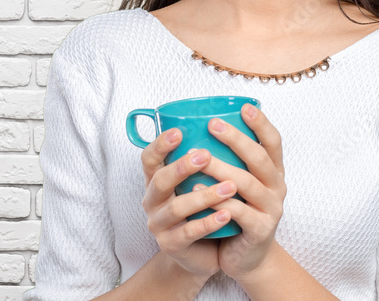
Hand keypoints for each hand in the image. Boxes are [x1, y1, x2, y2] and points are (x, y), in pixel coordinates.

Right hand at [140, 128, 234, 279]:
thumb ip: (202, 162)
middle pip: (160, 181)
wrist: (202, 255)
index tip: (178, 131)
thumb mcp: (196, 184)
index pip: (149, 159)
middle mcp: (153, 201)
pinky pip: (189, 232)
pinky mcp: (171, 245)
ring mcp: (159, 225)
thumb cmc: (202, 211)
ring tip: (230, 187)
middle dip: (181, 167)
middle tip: (205, 155)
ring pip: (176, 208)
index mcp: (156, 181)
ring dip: (204, 196)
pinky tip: (227, 214)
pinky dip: (208, 222)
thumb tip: (224, 124)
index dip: (159, 145)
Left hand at [195, 103, 286, 284]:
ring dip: (221, 168)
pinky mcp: (260, 230)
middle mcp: (277, 188)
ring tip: (199, 156)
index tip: (245, 107)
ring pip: (246, 184)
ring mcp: (271, 210)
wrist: (247, 258)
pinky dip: (218, 200)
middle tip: (212, 124)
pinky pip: (238, 212)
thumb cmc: (239, 213)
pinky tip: (199, 188)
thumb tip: (203, 126)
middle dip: (236, 139)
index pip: (274, 143)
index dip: (262, 124)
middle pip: (259, 158)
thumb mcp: (241, 184)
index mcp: (273, 172)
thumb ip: (232, 161)